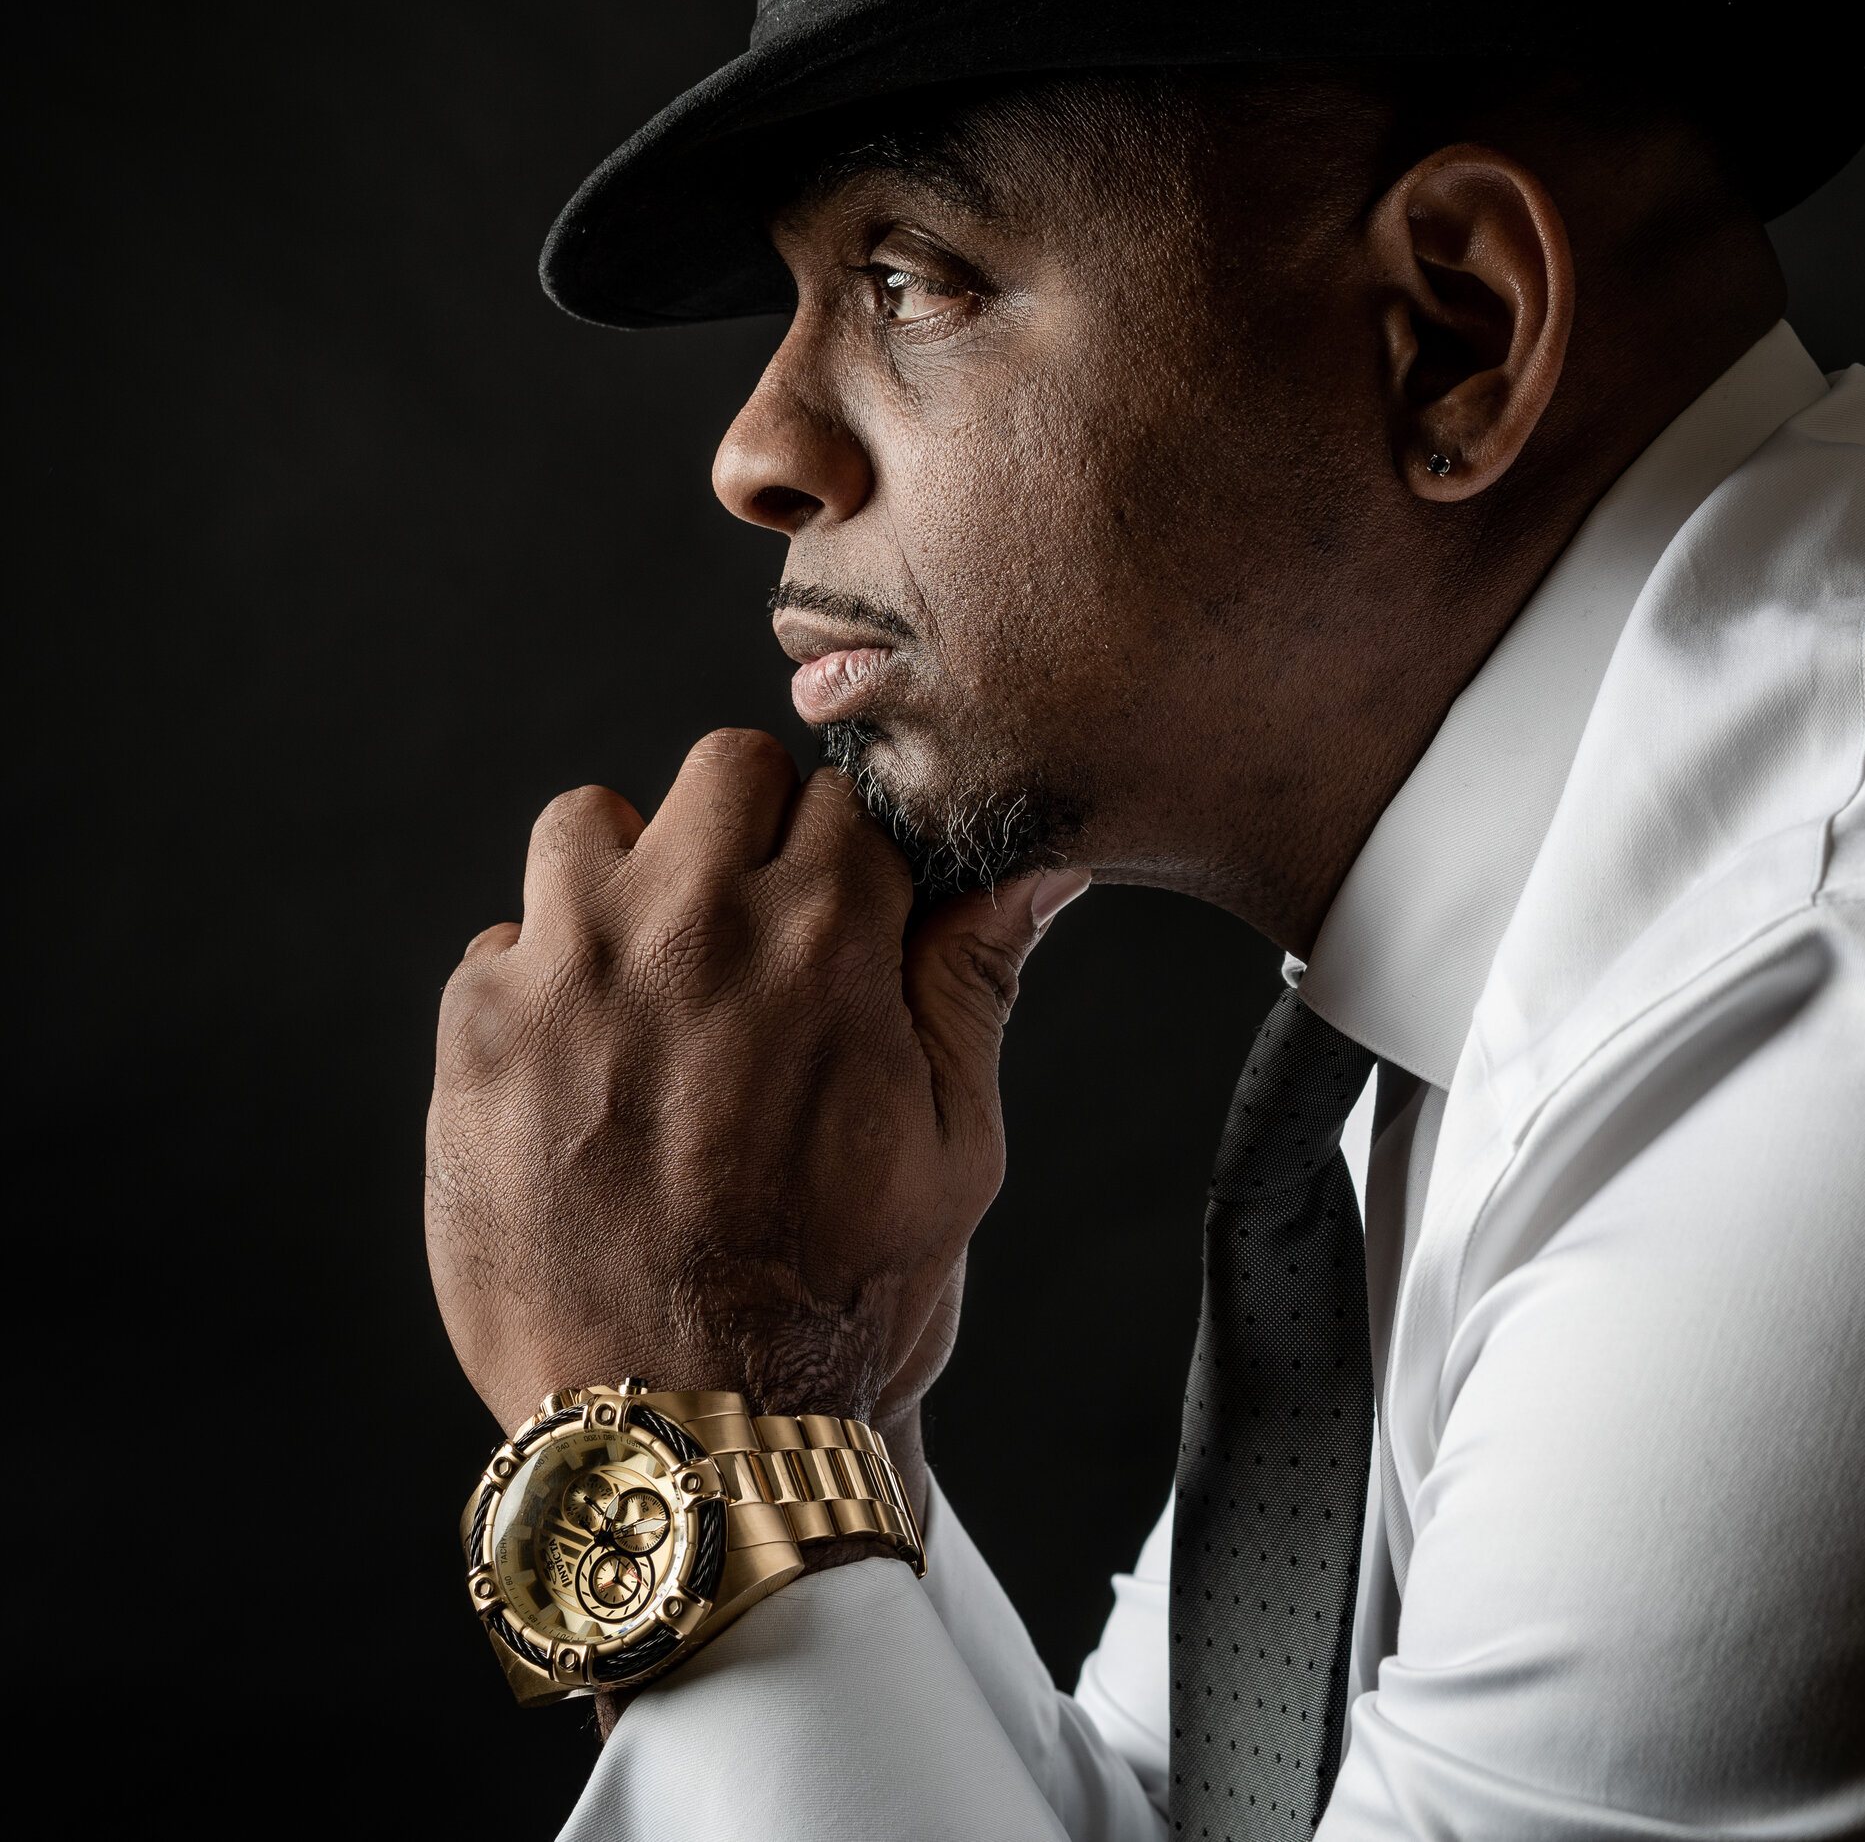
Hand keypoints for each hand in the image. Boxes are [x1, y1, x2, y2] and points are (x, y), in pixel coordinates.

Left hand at [424, 729, 1085, 1444]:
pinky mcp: (475, 1037)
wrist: (691, 1442)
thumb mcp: (954, 1140)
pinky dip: (541, 981)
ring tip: (657, 979)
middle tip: (758, 933)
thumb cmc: (845, 1299)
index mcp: (828, 938)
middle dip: (751, 832)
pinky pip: (501, 940)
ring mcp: (569, 972)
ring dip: (630, 878)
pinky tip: (583, 1069)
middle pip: (724, 769)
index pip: (845, 793)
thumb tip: (1041, 863)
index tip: (846, 907)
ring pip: (590, 821)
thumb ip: (977, 979)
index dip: (854, 851)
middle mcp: (692, 926)